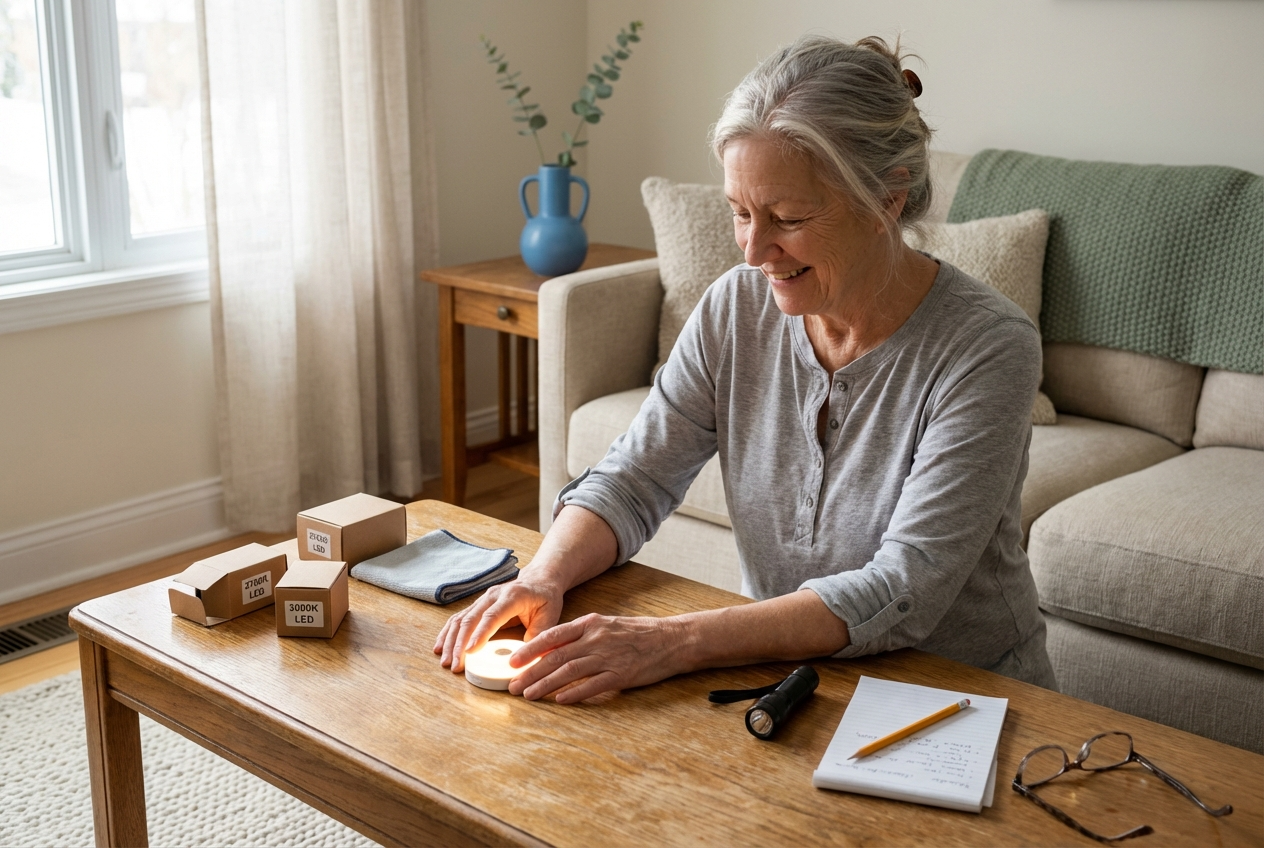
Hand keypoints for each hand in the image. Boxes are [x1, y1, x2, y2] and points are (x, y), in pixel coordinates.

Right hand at [434, 577, 564, 672]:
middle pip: (471, 619)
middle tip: (455, 665)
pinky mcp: (477, 605)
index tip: (470, 651)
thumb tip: (526, 659)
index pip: (492, 616)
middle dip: (460, 643)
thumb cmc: (546, 598)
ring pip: (460, 619)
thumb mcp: (550, 616)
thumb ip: (538, 637)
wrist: (539, 579)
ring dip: (451, 641)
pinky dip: (448, 633)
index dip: (480, 633)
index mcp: (513, 596)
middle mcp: (493, 595)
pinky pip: (458, 619)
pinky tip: (440, 647)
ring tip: (446, 662)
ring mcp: (482, 599)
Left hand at [507, 613, 689, 703]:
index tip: (512, 662)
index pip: (552, 636)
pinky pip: (593, 686)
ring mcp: (609, 657)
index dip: (529, 649)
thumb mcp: (606, 625)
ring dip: (545, 685)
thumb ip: (581, 635)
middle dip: (530, 672)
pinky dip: (575, 693)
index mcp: (590, 624)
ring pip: (569, 671)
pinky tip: (560, 701)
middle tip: (513, 685)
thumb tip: (552, 649)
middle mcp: (596, 639)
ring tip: (529, 696)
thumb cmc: (638, 633)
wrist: (672, 639)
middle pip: (555, 656)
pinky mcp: (622, 675)